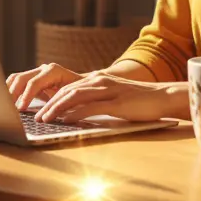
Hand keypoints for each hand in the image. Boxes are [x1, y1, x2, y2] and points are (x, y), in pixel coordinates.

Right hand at [6, 62, 86, 110]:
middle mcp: (44, 70)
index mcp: (54, 71)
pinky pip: (17, 83)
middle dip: (12, 94)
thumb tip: (46, 116)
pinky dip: (10, 91)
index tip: (19, 109)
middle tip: (6, 109)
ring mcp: (37, 73)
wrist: (87, 86)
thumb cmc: (83, 94)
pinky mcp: (33, 80)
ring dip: (8, 92)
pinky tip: (7, 103)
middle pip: (21, 79)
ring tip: (4, 107)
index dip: (26, 96)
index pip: (34, 82)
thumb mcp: (74, 99)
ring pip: (16, 79)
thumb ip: (59, 104)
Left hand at [35, 73, 180, 123]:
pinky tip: (66, 121)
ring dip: (57, 109)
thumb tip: (76, 113)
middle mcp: (100, 82)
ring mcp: (109, 91)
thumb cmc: (138, 101)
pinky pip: (92, 107)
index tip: (39, 111)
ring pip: (75, 97)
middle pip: (67, 91)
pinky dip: (76, 114)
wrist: (163, 97)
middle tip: (37, 117)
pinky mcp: (117, 103)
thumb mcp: (113, 97)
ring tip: (45, 119)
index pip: (68, 88)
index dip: (51, 99)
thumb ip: (96, 101)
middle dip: (49, 104)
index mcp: (98, 79)